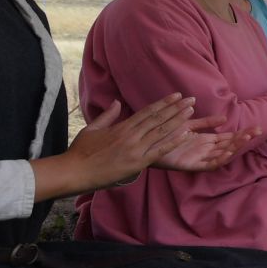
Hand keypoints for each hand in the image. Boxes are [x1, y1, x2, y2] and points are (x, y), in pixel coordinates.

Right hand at [35, 94, 196, 197]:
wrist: (74, 171)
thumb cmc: (81, 151)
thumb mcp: (93, 129)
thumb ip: (108, 115)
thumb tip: (117, 102)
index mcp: (121, 127)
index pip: (147, 112)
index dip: (163, 103)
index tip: (176, 96)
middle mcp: (130, 135)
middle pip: (158, 119)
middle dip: (176, 108)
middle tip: (191, 99)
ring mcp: (135, 149)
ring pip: (161, 132)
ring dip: (178, 121)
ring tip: (191, 112)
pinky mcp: (137, 163)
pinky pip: (159, 151)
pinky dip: (173, 142)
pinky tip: (186, 135)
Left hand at [152, 115, 256, 172]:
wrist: (146, 142)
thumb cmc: (165, 133)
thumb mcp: (188, 124)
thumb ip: (206, 122)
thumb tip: (224, 118)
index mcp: (204, 140)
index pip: (228, 137)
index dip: (241, 133)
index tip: (254, 127)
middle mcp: (204, 150)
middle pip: (228, 145)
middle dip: (243, 139)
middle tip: (256, 131)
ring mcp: (198, 158)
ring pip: (221, 154)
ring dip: (234, 147)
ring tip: (246, 138)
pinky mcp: (190, 166)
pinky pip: (208, 165)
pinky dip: (219, 159)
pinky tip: (228, 152)